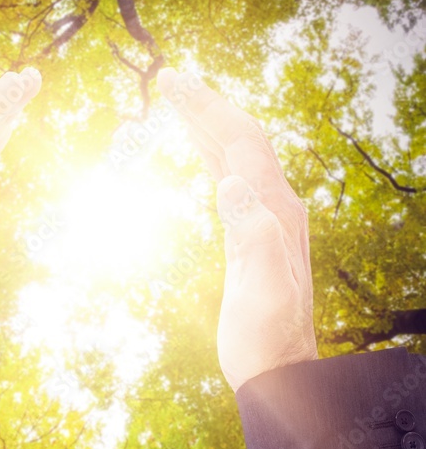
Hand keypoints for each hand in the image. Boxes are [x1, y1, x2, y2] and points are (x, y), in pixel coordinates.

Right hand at [157, 67, 316, 391]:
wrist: (278, 369)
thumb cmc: (265, 337)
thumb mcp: (261, 290)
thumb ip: (253, 235)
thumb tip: (232, 184)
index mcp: (276, 209)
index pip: (243, 143)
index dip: (208, 110)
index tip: (173, 83)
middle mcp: (277, 205)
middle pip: (243, 139)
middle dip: (207, 106)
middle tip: (170, 79)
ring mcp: (267, 218)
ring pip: (238, 156)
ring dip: (209, 125)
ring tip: (178, 101)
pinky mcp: (253, 234)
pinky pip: (233, 179)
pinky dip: (213, 155)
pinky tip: (200, 151)